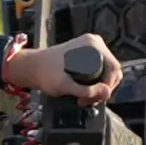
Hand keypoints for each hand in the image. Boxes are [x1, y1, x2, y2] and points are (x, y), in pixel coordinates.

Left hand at [1, 33, 123, 105]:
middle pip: (112, 71)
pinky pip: (100, 71)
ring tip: (85, 99)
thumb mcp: (64, 85)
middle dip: (103, 89)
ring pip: (107, 73)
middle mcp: (95, 43)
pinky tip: (86, 94)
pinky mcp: (88, 55)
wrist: (31, 67)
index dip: (109, 86)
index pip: (114, 67)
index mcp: (92, 44)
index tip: (97, 98)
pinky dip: (96, 84)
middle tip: (88, 101)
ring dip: (100, 89)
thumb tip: (106, 92)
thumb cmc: (44, 73)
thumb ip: (85, 91)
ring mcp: (92, 48)